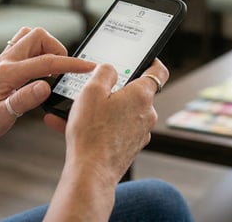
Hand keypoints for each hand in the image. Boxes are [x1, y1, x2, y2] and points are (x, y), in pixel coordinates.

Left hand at [0, 27, 94, 151]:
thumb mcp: (1, 118)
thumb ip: (23, 100)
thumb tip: (45, 86)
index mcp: (7, 73)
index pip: (46, 62)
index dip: (71, 63)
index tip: (88, 66)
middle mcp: (4, 62)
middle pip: (37, 36)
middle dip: (56, 49)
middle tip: (62, 71)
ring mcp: (2, 61)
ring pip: (29, 36)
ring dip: (45, 48)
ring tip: (51, 70)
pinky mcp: (1, 65)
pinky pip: (22, 46)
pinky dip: (36, 53)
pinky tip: (38, 72)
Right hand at [49, 59, 167, 182]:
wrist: (91, 173)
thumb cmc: (92, 133)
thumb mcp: (91, 91)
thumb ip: (104, 72)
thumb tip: (110, 69)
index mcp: (142, 95)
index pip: (158, 71)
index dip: (152, 61)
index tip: (145, 59)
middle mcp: (146, 114)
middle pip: (134, 93)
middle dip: (114, 90)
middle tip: (93, 90)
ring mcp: (140, 132)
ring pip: (121, 113)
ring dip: (101, 110)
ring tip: (73, 112)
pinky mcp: (129, 147)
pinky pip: (114, 129)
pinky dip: (99, 126)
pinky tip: (73, 127)